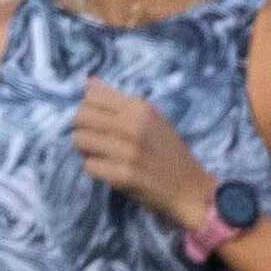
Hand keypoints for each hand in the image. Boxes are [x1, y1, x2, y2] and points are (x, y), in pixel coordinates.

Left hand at [70, 83, 219, 226]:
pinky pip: (89, 166)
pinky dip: (96, 169)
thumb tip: (89, 82)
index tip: (98, 121)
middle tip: (95, 140)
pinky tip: (110, 171)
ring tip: (102, 155)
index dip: (88, 110)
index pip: (91, 96)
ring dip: (86, 150)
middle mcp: (133, 125)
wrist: (189, 188)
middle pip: (80, 117)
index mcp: (140, 108)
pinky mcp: (123, 176)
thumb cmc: (168, 151)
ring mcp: (128, 151)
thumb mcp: (151, 118)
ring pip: (80, 140)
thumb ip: (119, 100)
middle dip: (82, 129)